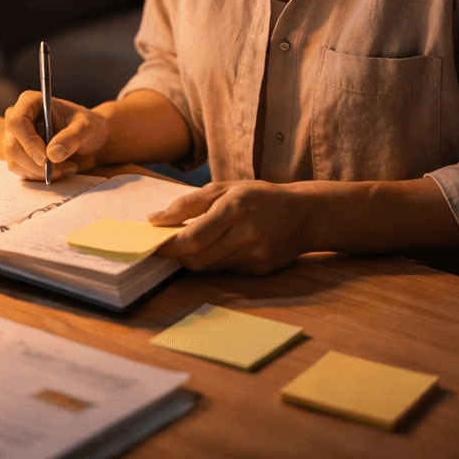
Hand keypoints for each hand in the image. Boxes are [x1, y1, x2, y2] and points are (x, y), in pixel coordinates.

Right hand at [1, 91, 108, 180]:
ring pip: (15, 161)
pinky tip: (59, 170)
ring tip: (66, 168)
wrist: (88, 140)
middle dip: (35, 163)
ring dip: (40, 172)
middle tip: (60, 168)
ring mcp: (15, 138)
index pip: (17, 122)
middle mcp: (18, 118)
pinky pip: (21, 171)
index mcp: (30, 102)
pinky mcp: (18, 155)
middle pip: (12, 145)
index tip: (45, 158)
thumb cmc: (85, 126)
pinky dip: (40, 176)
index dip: (28, 141)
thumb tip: (52, 154)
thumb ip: (71, 138)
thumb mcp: (86, 128)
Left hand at [149, 180, 318, 275]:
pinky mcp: (260, 271)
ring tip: (202, 240)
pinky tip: (228, 246)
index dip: (168, 246)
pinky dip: (218, 261)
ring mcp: (255, 256)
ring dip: (198, 257)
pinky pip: (226, 271)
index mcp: (234, 209)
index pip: (192, 238)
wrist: (305, 214)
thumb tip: (155, 220)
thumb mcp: (225, 188)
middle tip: (172, 244)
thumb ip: (188, 203)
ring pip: (209, 267)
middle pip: (197, 259)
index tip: (152, 245)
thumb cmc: (260, 197)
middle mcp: (245, 235)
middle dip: (179, 255)